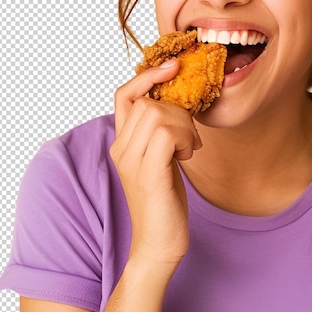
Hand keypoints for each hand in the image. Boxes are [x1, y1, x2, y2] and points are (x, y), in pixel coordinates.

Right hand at [110, 60, 199, 270]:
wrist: (159, 244)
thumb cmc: (164, 200)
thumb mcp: (161, 158)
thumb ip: (161, 132)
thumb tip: (178, 103)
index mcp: (122, 143)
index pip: (124, 95)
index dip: (147, 76)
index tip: (173, 67)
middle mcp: (121, 149)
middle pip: (148, 102)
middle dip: (179, 111)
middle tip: (191, 137)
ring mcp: (132, 162)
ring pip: (158, 113)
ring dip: (185, 126)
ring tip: (189, 149)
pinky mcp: (148, 175)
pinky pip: (168, 133)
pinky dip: (186, 138)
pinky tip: (188, 156)